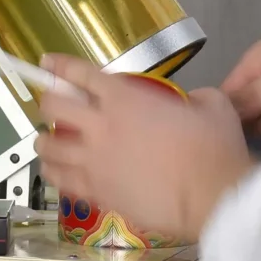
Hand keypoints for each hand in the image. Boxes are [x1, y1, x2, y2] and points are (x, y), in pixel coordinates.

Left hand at [34, 57, 254, 244]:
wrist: (212, 197)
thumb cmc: (214, 149)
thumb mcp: (212, 105)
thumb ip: (193, 98)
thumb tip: (191, 103)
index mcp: (125, 98)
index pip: (80, 73)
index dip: (59, 65)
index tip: (48, 63)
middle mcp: (101, 126)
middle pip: (53, 106)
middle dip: (50, 102)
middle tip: (56, 106)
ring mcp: (94, 162)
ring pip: (48, 146)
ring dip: (46, 140)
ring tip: (49, 141)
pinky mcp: (97, 192)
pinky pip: (61, 180)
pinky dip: (55, 172)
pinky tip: (57, 171)